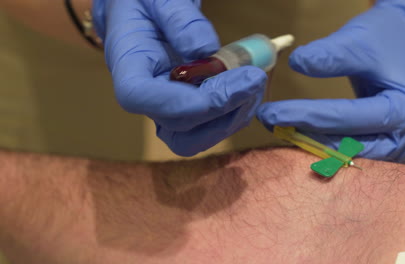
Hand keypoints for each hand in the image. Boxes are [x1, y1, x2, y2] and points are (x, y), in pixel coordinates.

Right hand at [92, 0, 266, 155]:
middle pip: (175, 127)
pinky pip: (209, 126)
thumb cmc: (145, 1)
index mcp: (127, 62)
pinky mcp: (186, 108)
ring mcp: (166, 106)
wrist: (143, 10)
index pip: (138, 96)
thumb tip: (206, 50)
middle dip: (220, 110)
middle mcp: (145, 94)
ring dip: (232, 117)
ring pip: (195, 137)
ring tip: (255, 83)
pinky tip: (249, 86)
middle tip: (253, 80)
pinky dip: (235, 112)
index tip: (220, 86)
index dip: (177, 102)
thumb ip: (179, 18)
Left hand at [257, 0, 404, 163]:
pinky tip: (302, 139)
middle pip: (349, 148)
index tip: (270, 114)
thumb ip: (331, 55)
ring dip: (315, 148)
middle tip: (271, 126)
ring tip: (282, 132)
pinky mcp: (394, 155)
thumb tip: (296, 64)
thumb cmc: (388, 40)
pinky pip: (356, 156)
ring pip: (350, 158)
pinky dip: (329, 149)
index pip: (347, 119)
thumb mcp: (361, 40)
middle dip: (307, 139)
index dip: (305, 116)